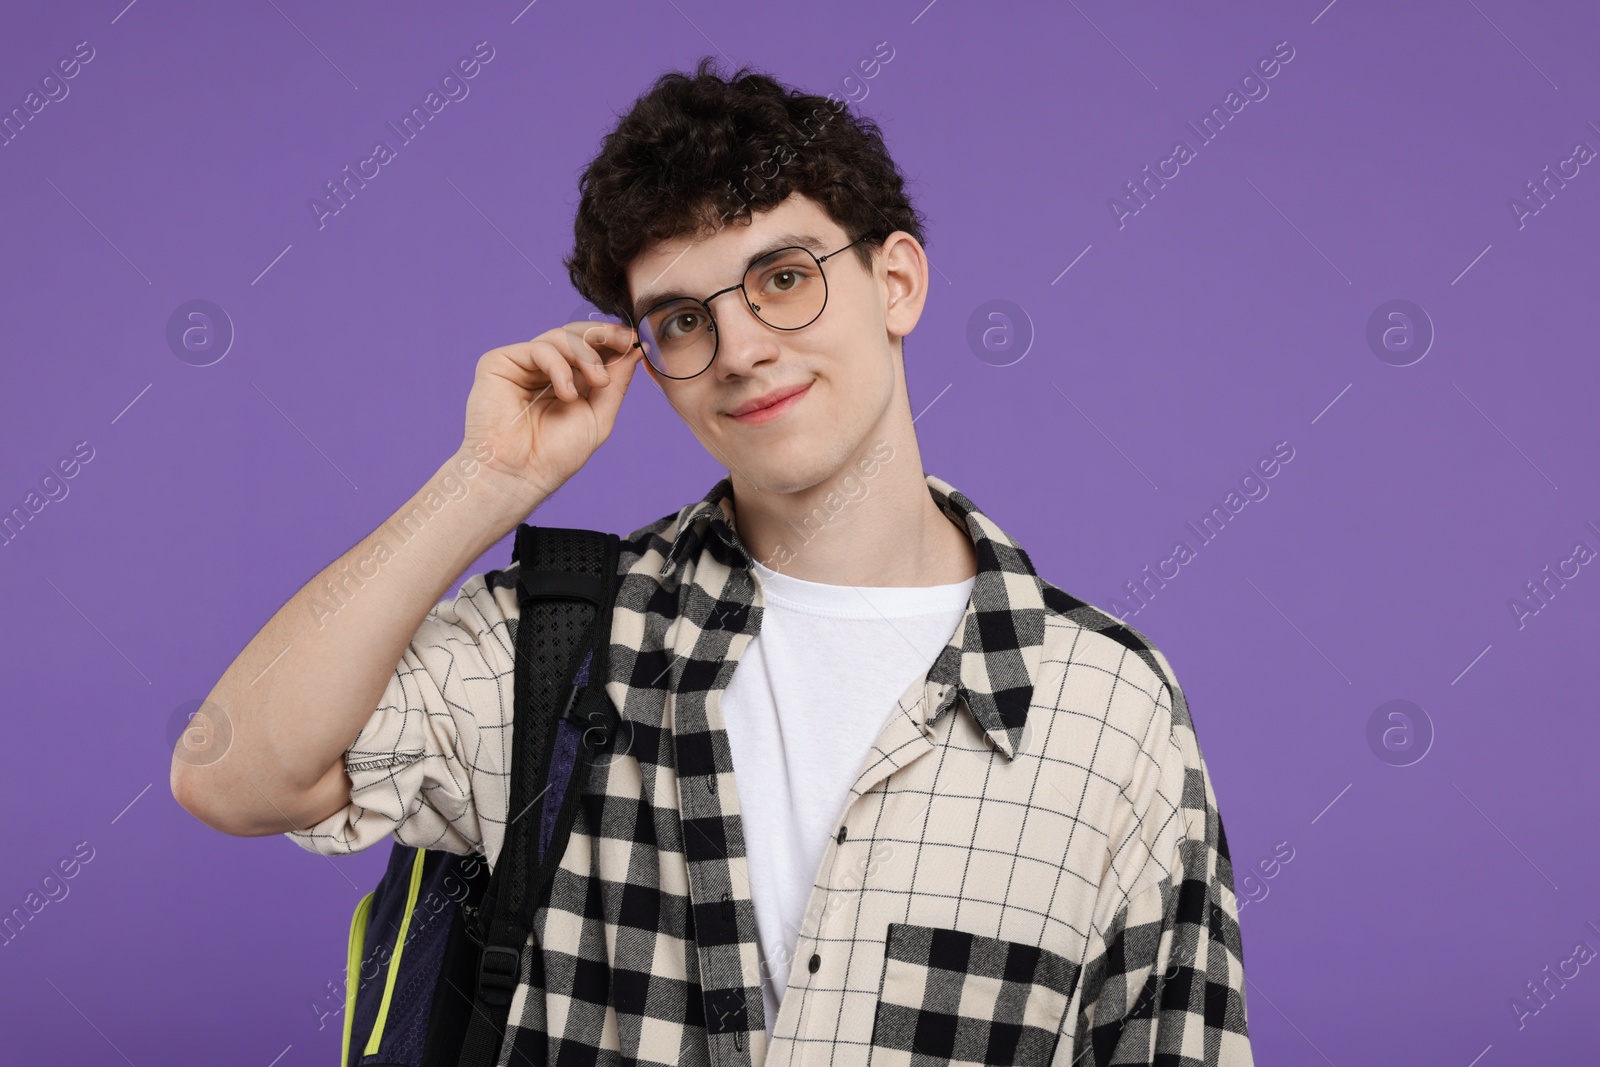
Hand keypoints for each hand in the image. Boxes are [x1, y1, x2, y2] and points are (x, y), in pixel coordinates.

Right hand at [462, 320, 646, 507]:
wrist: (520, 475)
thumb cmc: (555, 455)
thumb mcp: (598, 416)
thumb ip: (616, 383)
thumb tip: (635, 349)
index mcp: (568, 379)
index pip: (591, 346)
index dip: (613, 338)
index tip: (635, 339)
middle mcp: (544, 368)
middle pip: (576, 333)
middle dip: (604, 334)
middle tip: (625, 343)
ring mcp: (522, 364)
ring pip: (560, 336)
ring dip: (586, 355)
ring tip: (597, 383)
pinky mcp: (500, 362)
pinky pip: (539, 349)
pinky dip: (560, 367)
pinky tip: (567, 394)